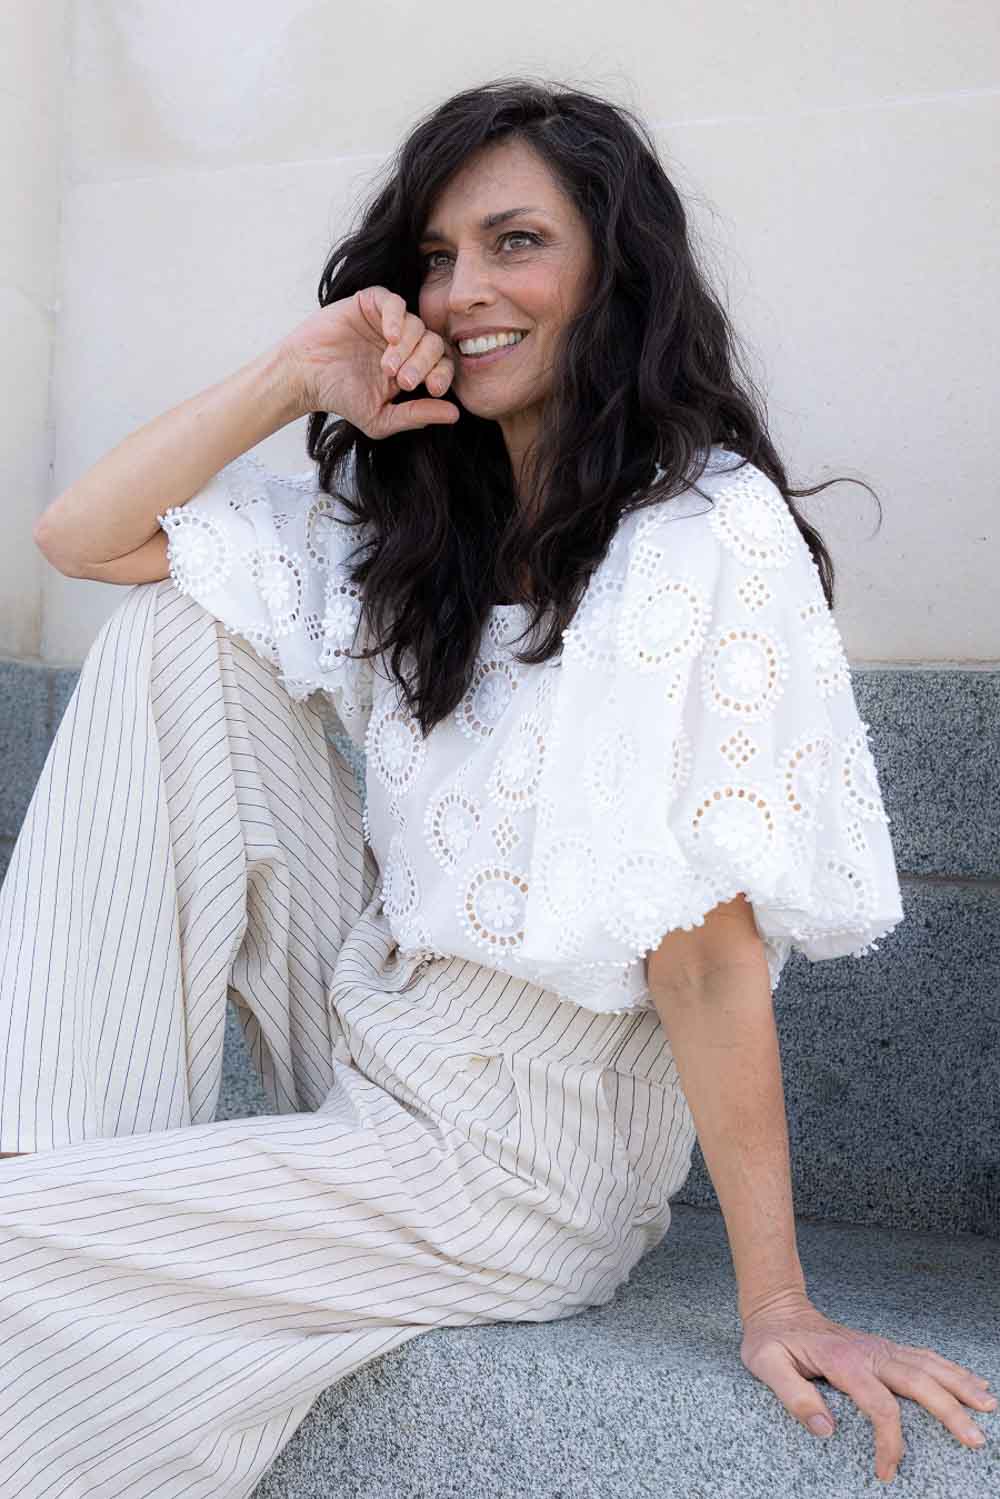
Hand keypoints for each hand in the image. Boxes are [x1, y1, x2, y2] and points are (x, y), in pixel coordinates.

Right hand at [273, 286, 459, 436]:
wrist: (304, 377)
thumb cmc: (341, 398)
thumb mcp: (382, 418)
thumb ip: (417, 415)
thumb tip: (454, 415)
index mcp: (412, 367)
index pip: (442, 364)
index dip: (443, 374)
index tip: (434, 388)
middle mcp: (404, 343)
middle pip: (434, 343)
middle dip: (424, 364)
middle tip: (404, 381)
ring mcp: (388, 322)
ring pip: (416, 324)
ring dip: (407, 348)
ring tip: (387, 367)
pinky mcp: (370, 304)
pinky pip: (394, 302)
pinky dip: (396, 317)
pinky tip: (388, 336)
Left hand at [739, 1290, 995, 1482]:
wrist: (777, 1307)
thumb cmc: (770, 1340)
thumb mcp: (766, 1364)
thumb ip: (793, 1395)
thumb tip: (826, 1429)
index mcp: (842, 1361)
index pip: (879, 1404)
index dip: (889, 1441)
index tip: (887, 1472)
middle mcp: (867, 1351)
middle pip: (917, 1380)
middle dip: (949, 1408)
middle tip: (975, 1438)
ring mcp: (877, 1346)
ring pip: (926, 1363)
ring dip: (958, 1382)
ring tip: (987, 1404)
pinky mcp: (882, 1347)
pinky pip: (921, 1355)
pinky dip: (948, 1368)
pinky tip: (968, 1380)